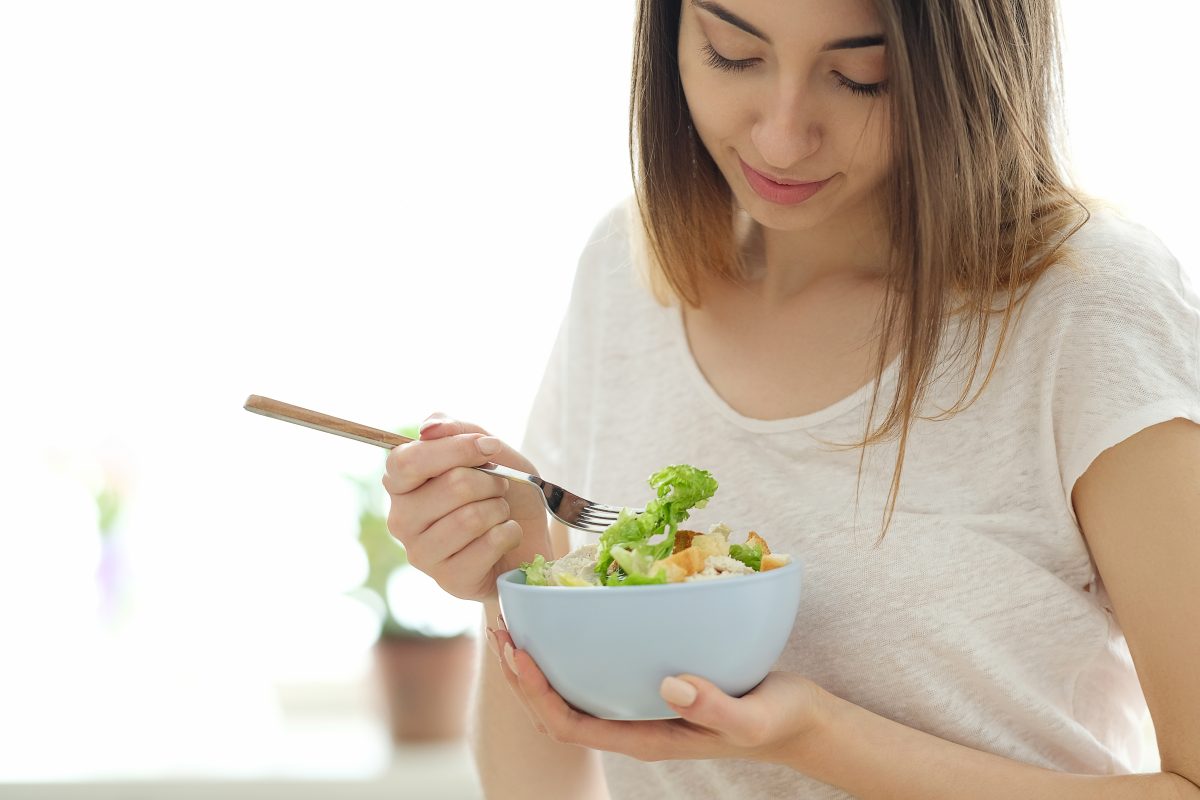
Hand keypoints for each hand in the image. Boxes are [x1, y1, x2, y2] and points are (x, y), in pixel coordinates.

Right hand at [382, 413, 551, 600]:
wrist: (529, 536)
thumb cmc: (501, 490)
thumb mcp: (489, 450)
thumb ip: (458, 429)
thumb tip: (428, 427)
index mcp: (402, 483)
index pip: (407, 460)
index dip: (455, 449)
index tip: (490, 448)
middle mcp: (401, 519)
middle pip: (452, 485)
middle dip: (491, 482)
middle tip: (497, 488)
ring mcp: (421, 554)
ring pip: (471, 517)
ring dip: (500, 509)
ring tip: (499, 513)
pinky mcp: (449, 580)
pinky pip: (489, 544)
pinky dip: (510, 533)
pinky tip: (505, 537)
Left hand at [487, 622, 827, 764]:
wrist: (798, 719)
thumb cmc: (776, 720)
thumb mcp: (753, 718)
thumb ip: (715, 707)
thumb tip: (669, 683)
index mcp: (644, 737)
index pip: (570, 725)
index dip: (536, 693)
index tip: (518, 653)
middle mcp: (632, 722)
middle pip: (556, 708)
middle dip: (521, 674)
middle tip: (500, 625)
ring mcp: (638, 704)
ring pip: (571, 688)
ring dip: (539, 658)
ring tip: (517, 619)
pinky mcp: (649, 681)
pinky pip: (597, 667)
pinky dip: (573, 644)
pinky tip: (570, 612)